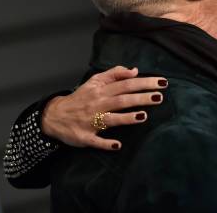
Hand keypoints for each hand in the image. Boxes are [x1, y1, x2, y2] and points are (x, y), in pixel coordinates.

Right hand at [41, 66, 165, 149]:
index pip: (126, 84)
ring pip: (111, 118)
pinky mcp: (85, 137)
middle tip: (160, 97)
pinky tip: (118, 145)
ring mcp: (91, 121)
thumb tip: (135, 71)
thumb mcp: (95, 81)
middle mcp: (97, 104)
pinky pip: (96, 141)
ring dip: (127, 118)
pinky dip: (106, 143)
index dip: (144, 82)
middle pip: (122, 99)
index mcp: (101, 90)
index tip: (162, 82)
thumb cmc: (81, 97)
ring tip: (143, 116)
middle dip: (141, 97)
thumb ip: (114, 74)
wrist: (55, 115)